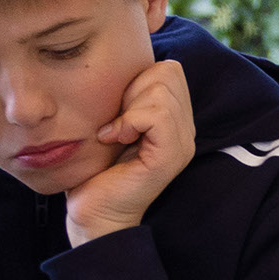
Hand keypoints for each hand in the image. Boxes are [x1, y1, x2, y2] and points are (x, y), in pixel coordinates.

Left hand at [62, 59, 198, 246]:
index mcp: (174, 120)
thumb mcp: (111, 122)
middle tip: (115, 120)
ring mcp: (182, 143)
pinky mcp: (170, 157)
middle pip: (169, 72)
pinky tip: (112, 138)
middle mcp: (186, 130)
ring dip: (128, 108)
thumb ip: (124, 98)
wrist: (93, 214)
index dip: (137, 79)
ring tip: (113, 132)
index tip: (115, 109)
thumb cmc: (94, 170)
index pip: (169, 69)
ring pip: (162, 91)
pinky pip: (157, 115)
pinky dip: (128, 121)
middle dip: (133, 89)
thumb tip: (120, 65)